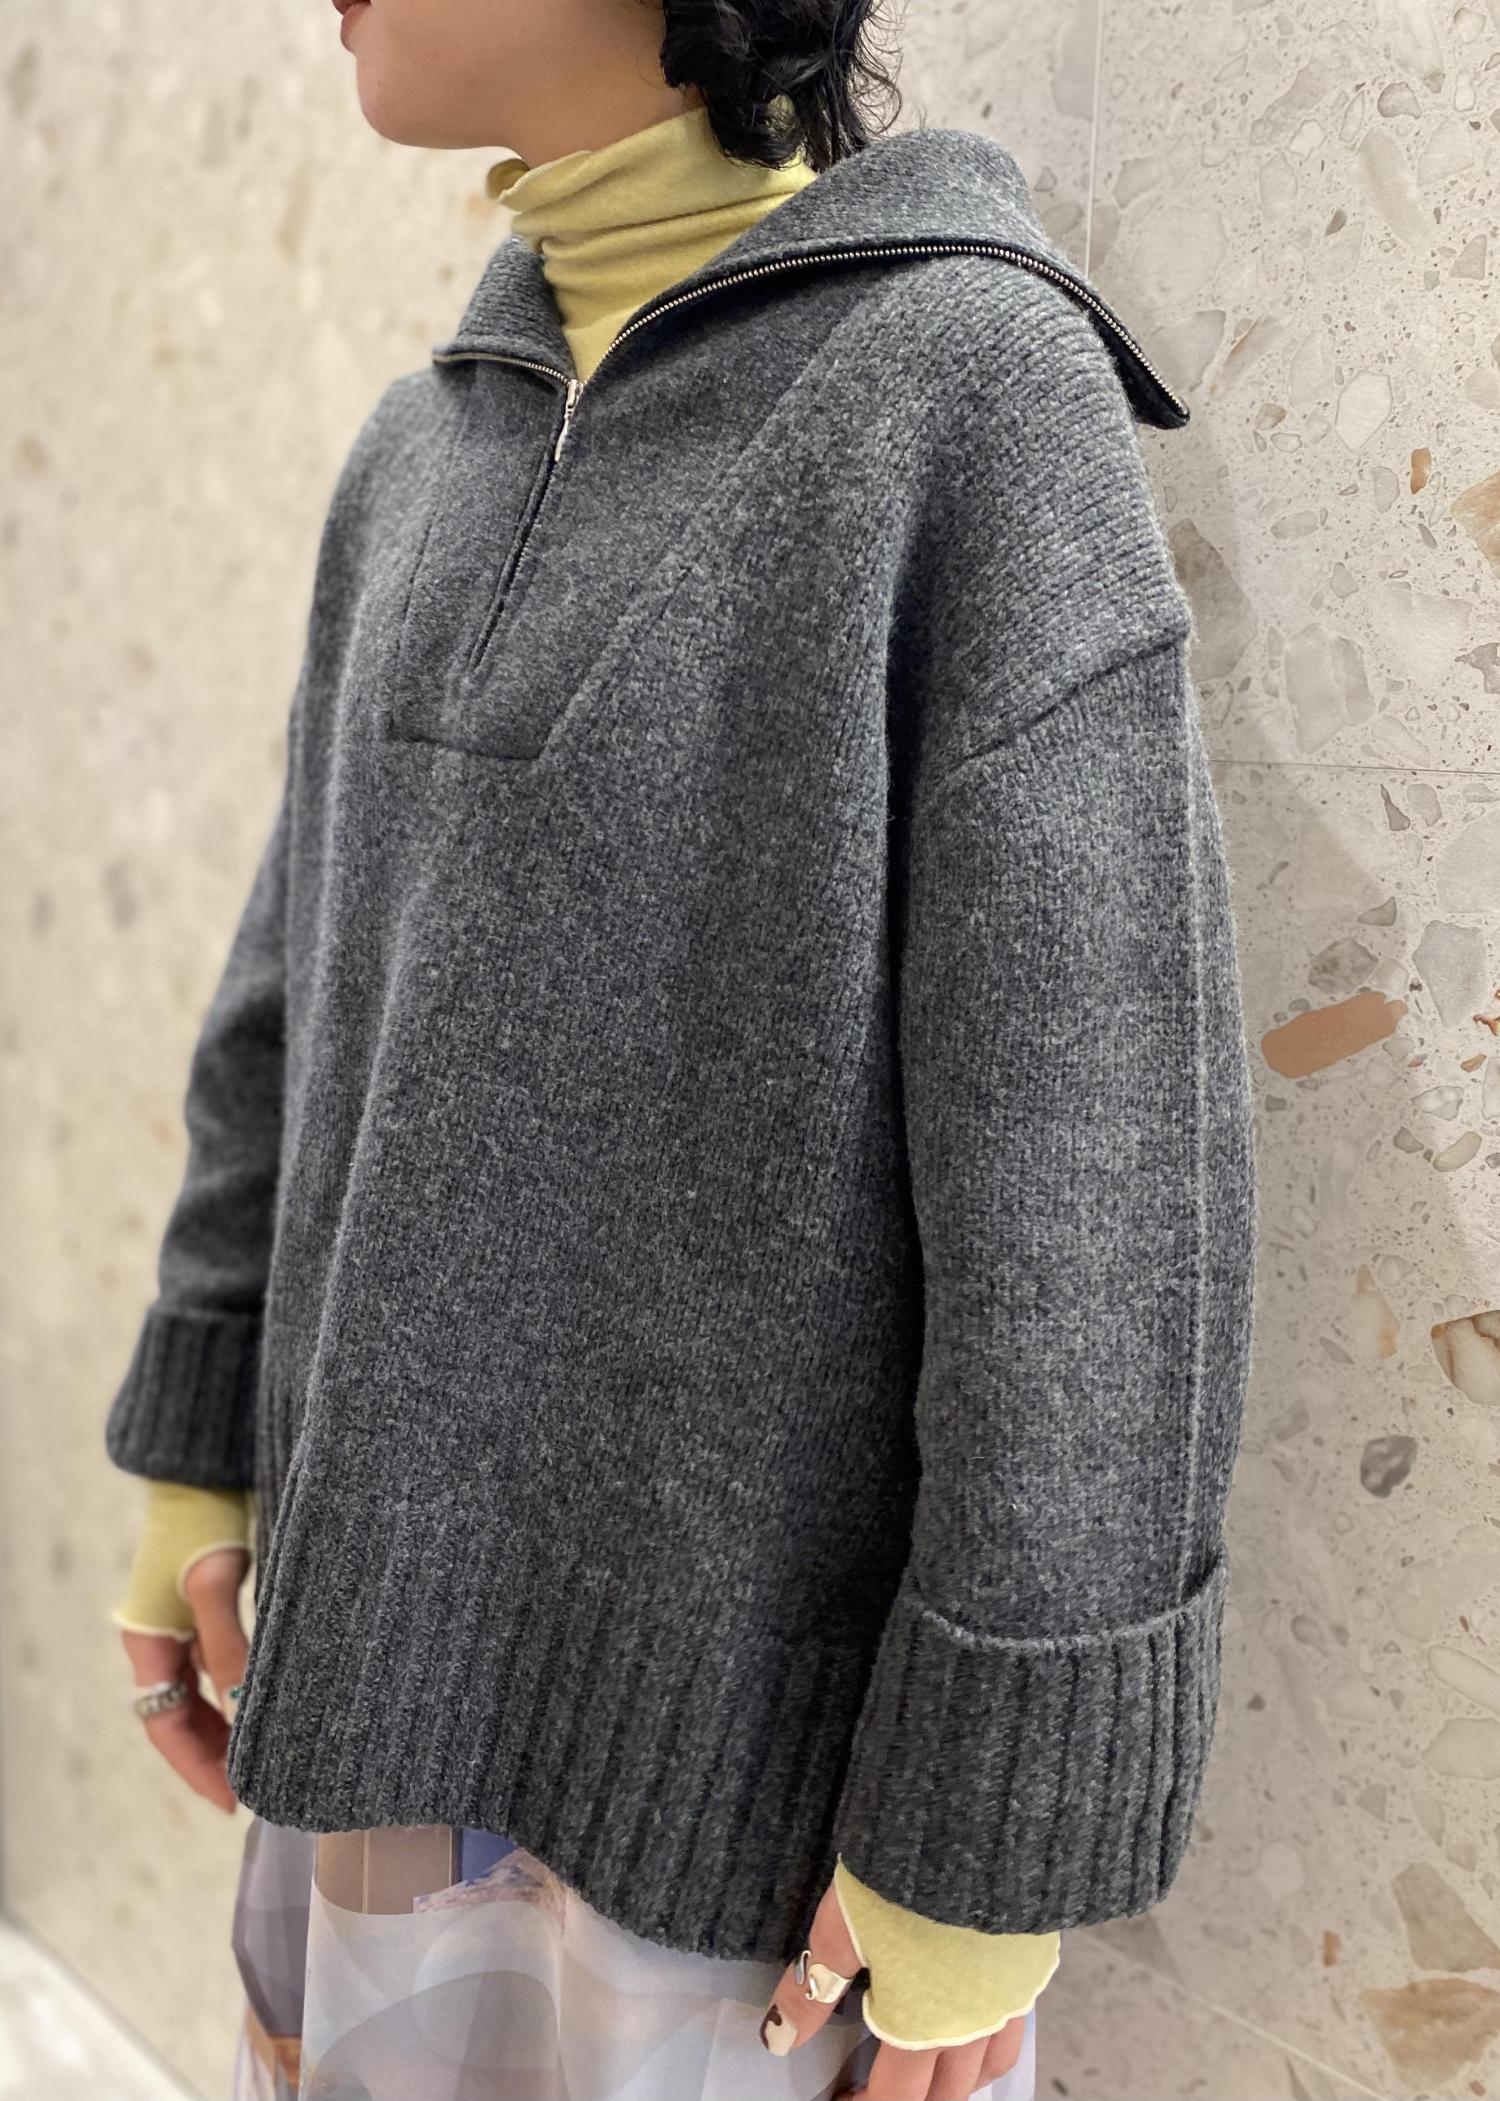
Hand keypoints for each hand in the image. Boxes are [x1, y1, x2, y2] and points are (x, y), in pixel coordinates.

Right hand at [118, 1545, 248, 1813]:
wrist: (209, 1474)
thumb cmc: (206, 1523)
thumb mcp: (215, 1584)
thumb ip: (227, 1644)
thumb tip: (243, 1706)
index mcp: (148, 1643)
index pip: (164, 1726)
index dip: (196, 1767)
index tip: (232, 1799)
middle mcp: (162, 1642)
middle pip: (181, 1718)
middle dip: (215, 1755)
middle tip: (256, 1787)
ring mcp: (184, 1628)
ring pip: (202, 1696)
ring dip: (229, 1726)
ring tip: (267, 1756)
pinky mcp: (209, 1611)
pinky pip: (219, 1667)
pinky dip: (240, 1691)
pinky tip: (269, 1705)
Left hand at [759, 1877, 1026, 2098]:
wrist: (975, 1818)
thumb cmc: (900, 1875)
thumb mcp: (841, 1927)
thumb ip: (812, 1988)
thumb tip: (778, 2040)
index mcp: (924, 2025)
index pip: (896, 2098)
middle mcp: (974, 2023)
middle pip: (947, 2093)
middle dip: (910, 2100)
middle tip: (873, 2087)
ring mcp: (1010, 1995)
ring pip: (989, 2065)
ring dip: (955, 2079)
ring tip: (927, 2070)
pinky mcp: (1032, 1960)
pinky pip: (1015, 2024)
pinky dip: (990, 2040)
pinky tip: (973, 2015)